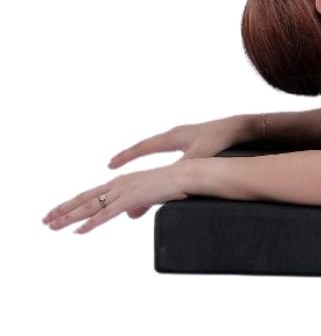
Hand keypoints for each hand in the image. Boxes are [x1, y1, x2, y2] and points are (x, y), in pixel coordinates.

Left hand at [42, 162, 189, 233]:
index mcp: (122, 183)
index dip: (73, 204)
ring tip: (52, 226)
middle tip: (45, 220)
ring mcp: (124, 191)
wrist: (188, 176)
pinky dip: (92, 223)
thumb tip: (131, 216)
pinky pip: (107, 214)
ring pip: (90, 206)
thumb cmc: (174, 184)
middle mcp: (118, 184)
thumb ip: (139, 205)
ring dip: (69, 217)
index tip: (57, 212)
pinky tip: (79, 231)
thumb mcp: (152, 196)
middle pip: (84, 198)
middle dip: (63, 210)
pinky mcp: (132, 198)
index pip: (91, 194)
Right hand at [89, 116, 245, 219]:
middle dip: (130, 156)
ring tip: (132, 164)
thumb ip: (178, 173)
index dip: (126, 157)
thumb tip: (162, 185)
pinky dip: (161, 157)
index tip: (111, 165)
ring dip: (144, 155)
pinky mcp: (195, 141)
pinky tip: (162, 166)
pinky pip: (171, 149)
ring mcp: (186, 137)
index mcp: (173, 137)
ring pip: (159, 147)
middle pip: (146, 146)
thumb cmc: (221, 140)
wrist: (242, 127)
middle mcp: (176, 135)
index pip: (143, 147)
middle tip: (113, 166)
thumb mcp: (197, 158)